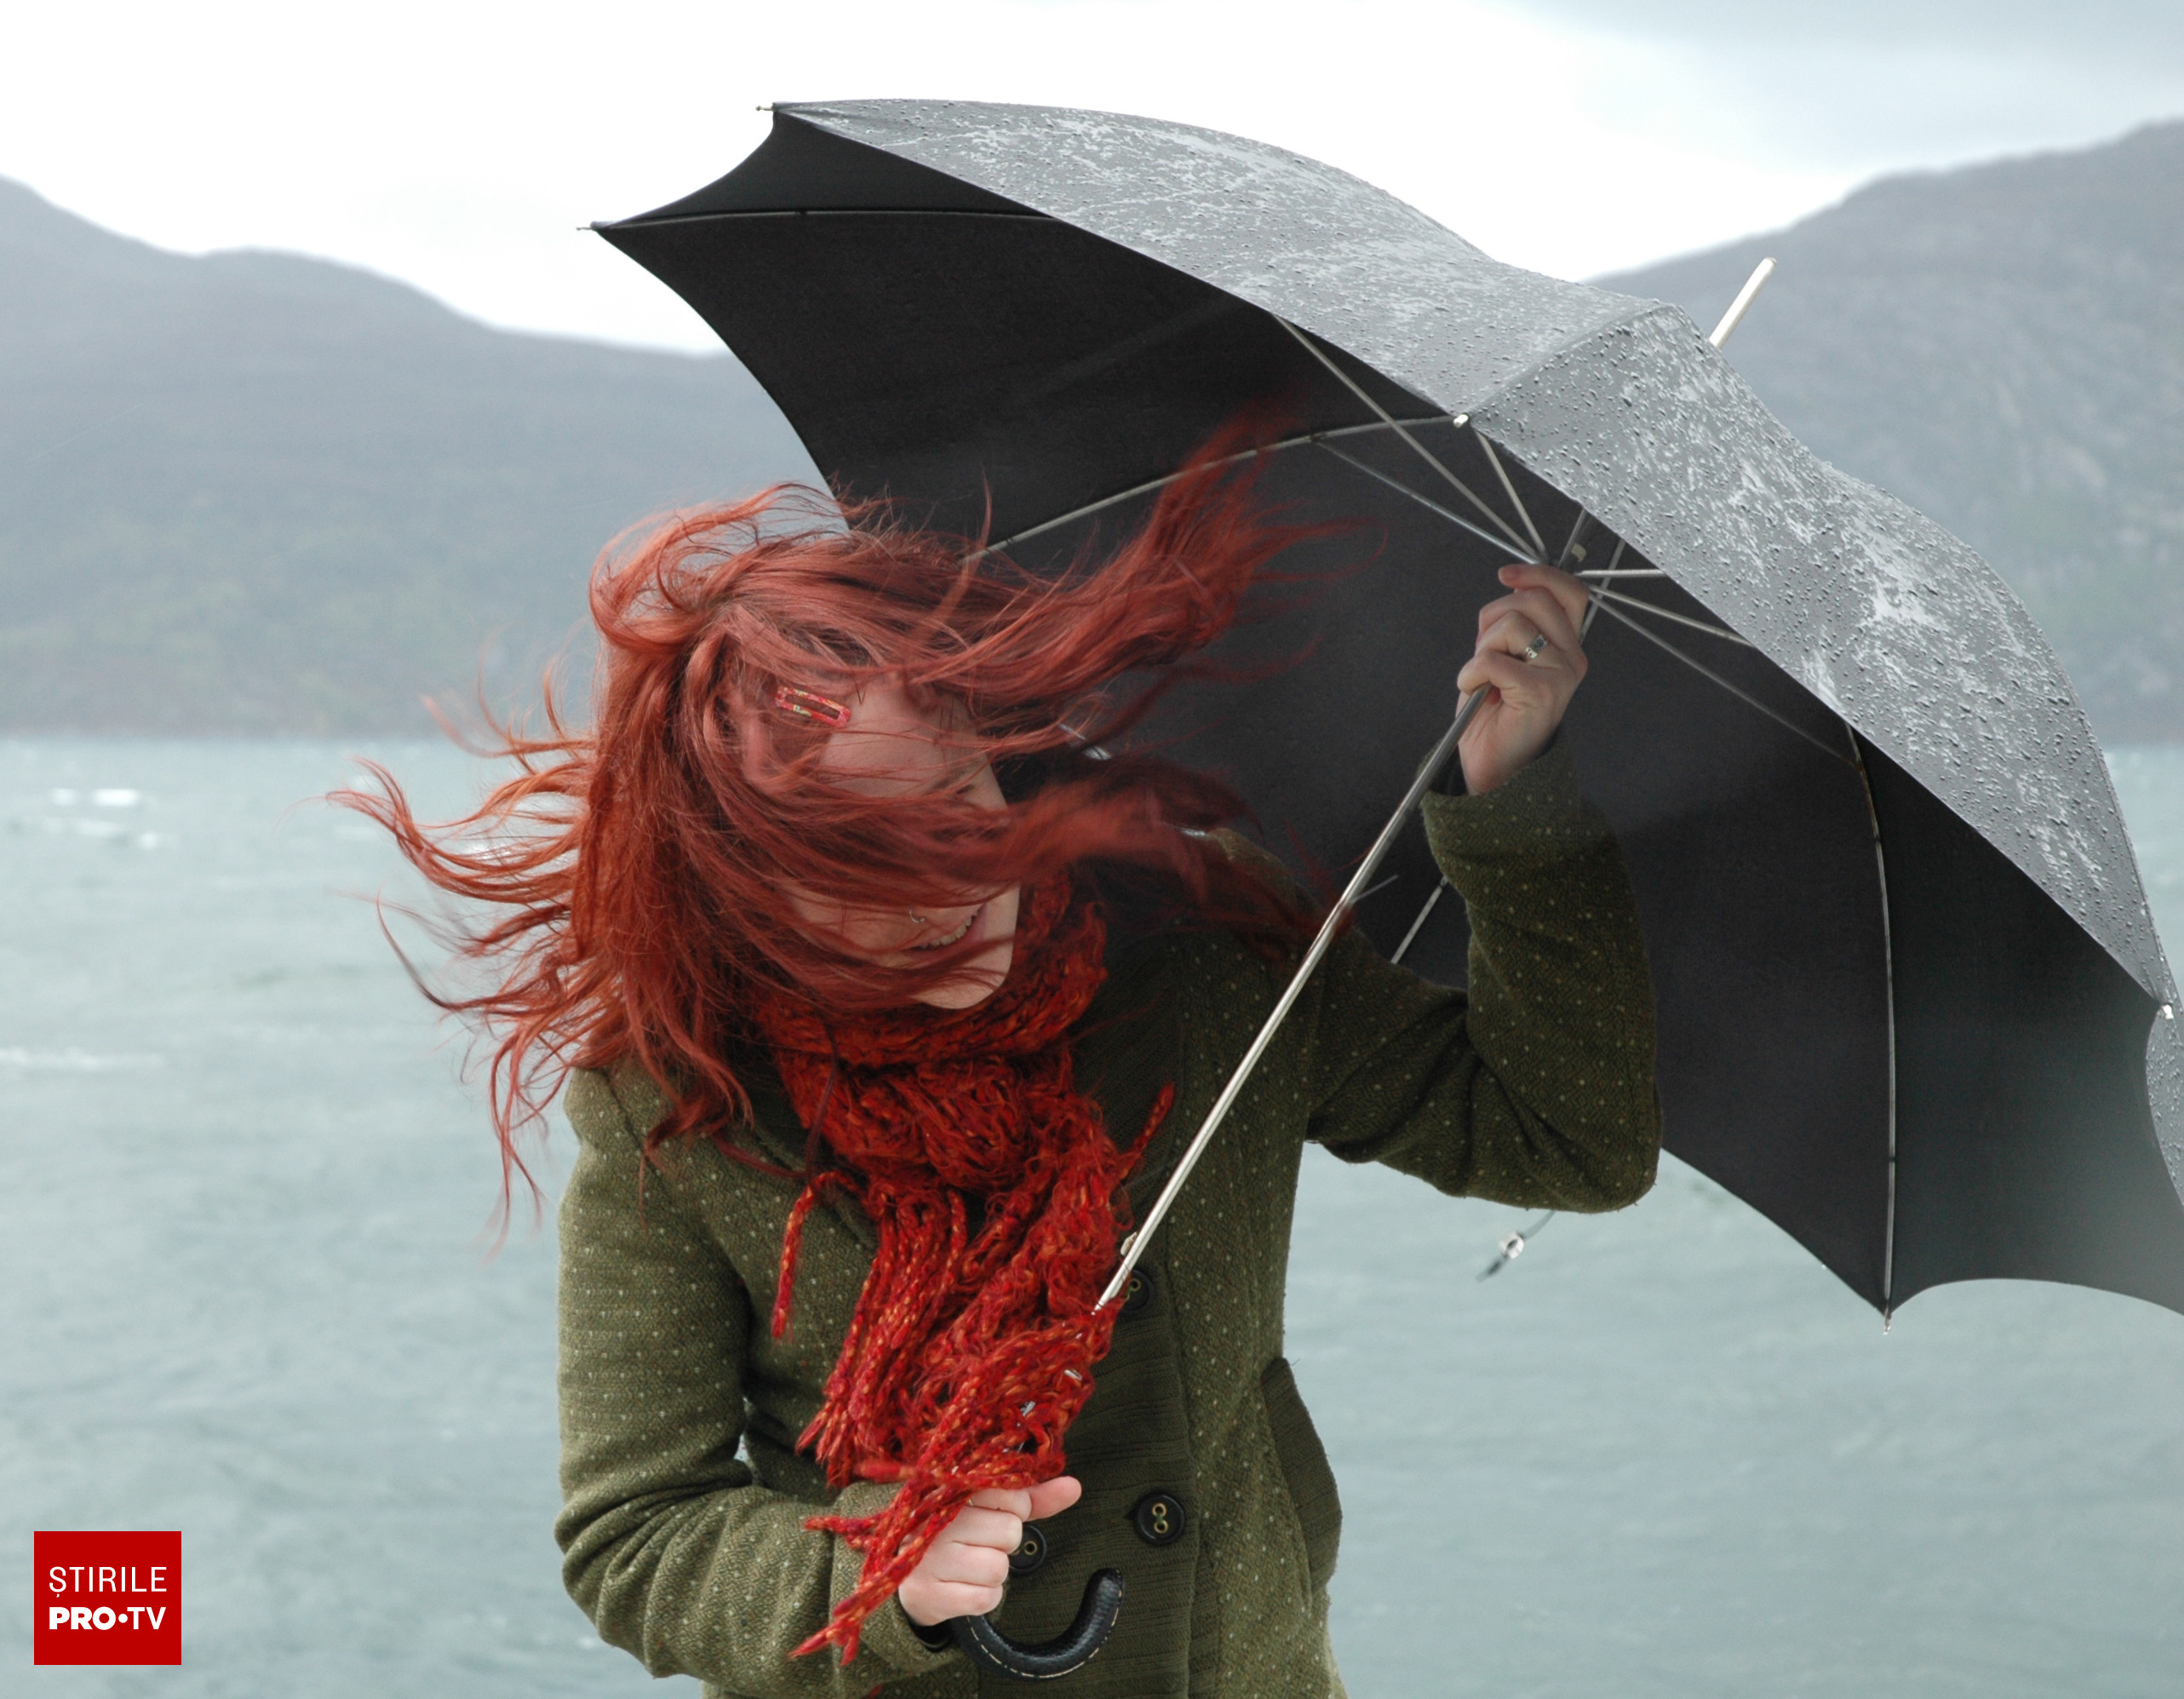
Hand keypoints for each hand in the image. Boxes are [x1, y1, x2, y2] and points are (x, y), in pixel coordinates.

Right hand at [897, 1476, 1083, 1626]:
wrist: (912, 1576)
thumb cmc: (960, 1535)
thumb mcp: (993, 1509)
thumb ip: (1032, 1498)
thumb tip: (1074, 1487)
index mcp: (950, 1490)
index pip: (1011, 1494)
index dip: (1016, 1508)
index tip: (996, 1512)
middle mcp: (934, 1521)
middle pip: (1009, 1532)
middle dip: (1003, 1542)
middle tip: (980, 1542)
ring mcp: (927, 1558)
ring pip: (998, 1567)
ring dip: (994, 1571)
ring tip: (971, 1564)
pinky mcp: (928, 1594)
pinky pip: (986, 1598)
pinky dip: (985, 1596)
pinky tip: (966, 1585)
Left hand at [1456, 562, 1588, 794]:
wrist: (1492, 761)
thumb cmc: (1495, 709)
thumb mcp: (1504, 652)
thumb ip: (1514, 620)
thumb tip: (1513, 582)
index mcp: (1566, 643)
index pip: (1568, 591)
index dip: (1538, 574)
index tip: (1506, 576)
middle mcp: (1572, 656)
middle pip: (1533, 600)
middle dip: (1493, 618)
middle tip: (1485, 651)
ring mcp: (1561, 675)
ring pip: (1512, 625)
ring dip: (1481, 648)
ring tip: (1482, 675)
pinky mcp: (1543, 693)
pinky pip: (1493, 660)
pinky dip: (1471, 673)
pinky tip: (1474, 690)